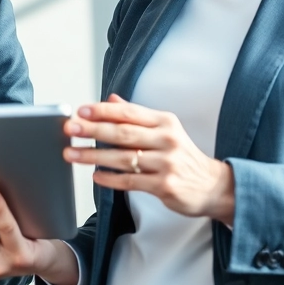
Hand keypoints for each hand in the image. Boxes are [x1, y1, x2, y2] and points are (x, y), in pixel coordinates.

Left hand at [64, 94, 235, 225]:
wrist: (212, 186)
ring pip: (123, 158)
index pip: (129, 112)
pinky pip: (130, 182)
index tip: (81, 111)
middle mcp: (167, 140)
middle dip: (93, 130)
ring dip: (93, 156)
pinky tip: (95, 175)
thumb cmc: (183, 157)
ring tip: (72, 154)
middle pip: (123, 133)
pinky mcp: (165, 185)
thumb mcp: (165, 130)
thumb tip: (111, 98)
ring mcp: (166, 163)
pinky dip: (110, 179)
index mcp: (165, 122)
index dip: (103, 111)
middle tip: (71, 129)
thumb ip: (137, 116)